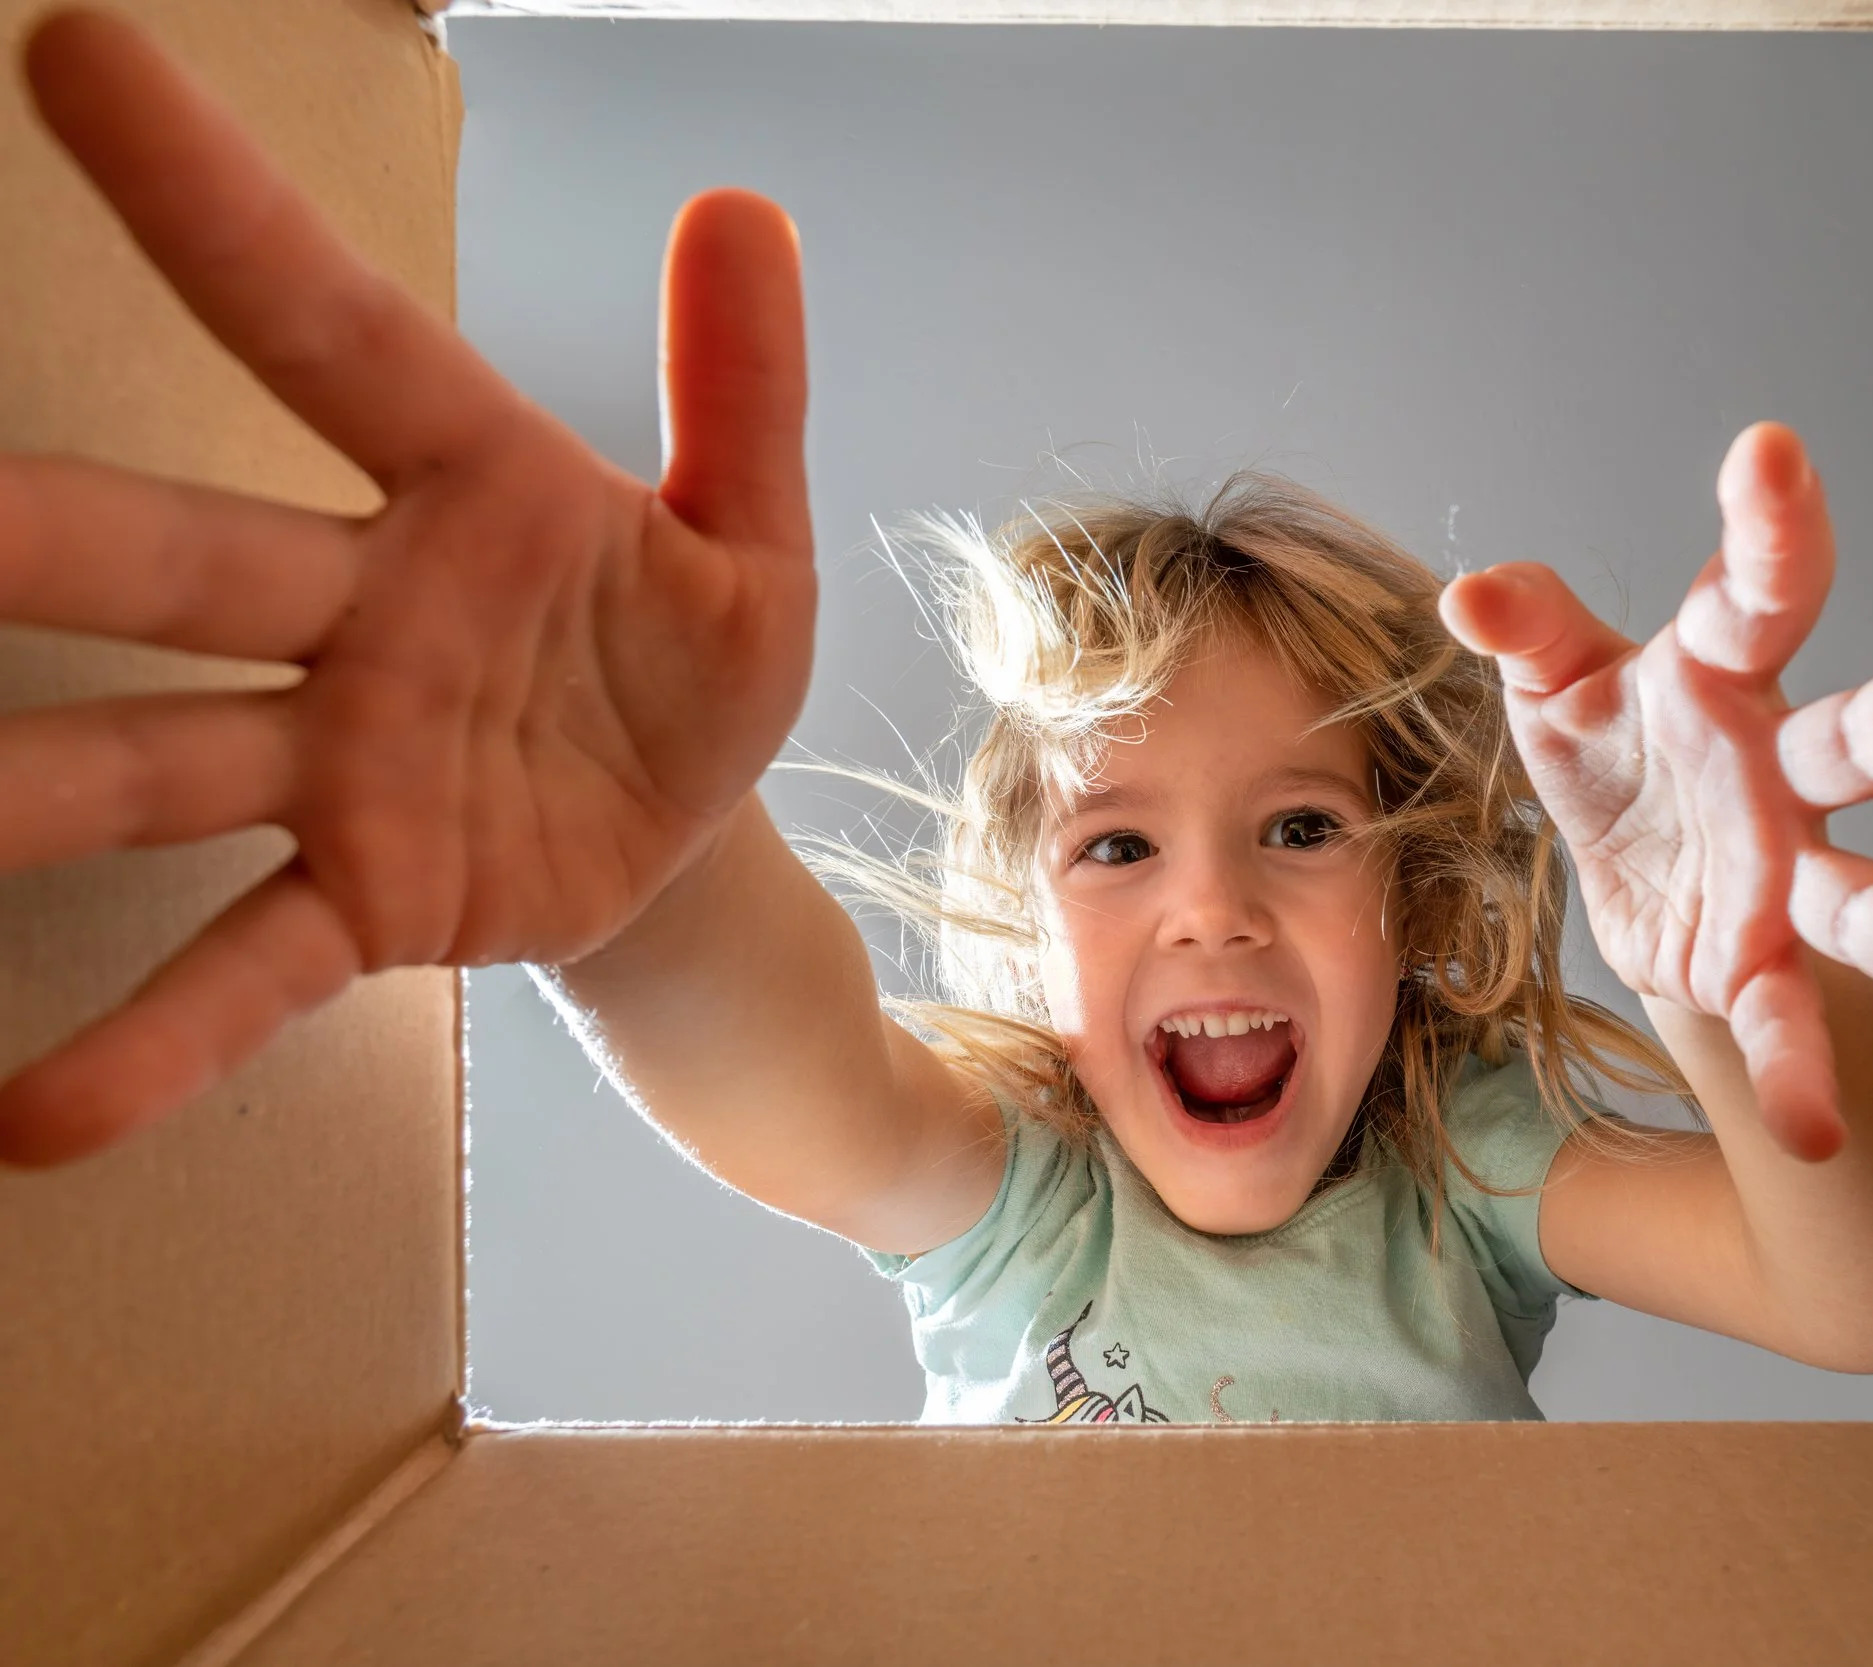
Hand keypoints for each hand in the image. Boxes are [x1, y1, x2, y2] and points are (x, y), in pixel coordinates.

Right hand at [0, 12, 814, 1165]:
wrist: (685, 830)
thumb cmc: (687, 657)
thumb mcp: (749, 535)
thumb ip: (743, 391)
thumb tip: (746, 212)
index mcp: (467, 489)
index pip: (330, 333)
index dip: (215, 208)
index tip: (78, 61)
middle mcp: (361, 613)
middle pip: (178, 554)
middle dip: (32, 530)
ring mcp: (341, 763)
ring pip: (152, 761)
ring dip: (20, 788)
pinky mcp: (363, 895)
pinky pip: (244, 964)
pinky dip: (151, 1043)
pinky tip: (32, 1119)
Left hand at [1439, 422, 1872, 1161]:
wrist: (1636, 870)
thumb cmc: (1612, 743)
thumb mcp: (1558, 685)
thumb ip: (1531, 632)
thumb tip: (1473, 590)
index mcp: (1720, 676)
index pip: (1753, 595)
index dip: (1768, 529)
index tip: (1768, 452)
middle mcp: (1779, 767)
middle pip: (1857, 736)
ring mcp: (1789, 871)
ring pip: (1866, 900)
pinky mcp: (1767, 962)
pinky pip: (1789, 1020)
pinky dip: (1798, 1075)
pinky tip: (1814, 1134)